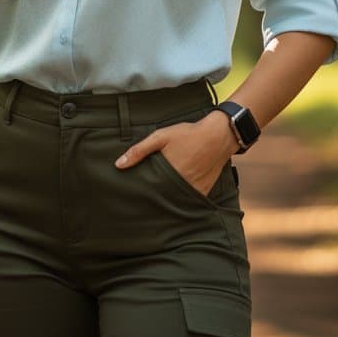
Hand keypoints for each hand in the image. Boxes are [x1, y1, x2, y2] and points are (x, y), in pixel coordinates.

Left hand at [114, 111, 238, 195]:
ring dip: (166, 200)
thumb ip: (139, 151)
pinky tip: (174, 195)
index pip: (149, 192)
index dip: (140, 195)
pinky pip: (188, 200)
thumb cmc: (188, 134)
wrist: (218, 135)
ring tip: (155, 200)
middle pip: (161, 198)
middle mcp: (180, 186)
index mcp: (168, 174)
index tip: (131, 197)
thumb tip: (119, 165)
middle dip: (151, 199)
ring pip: (174, 201)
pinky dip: (181, 199)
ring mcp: (193, 191)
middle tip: (140, 202)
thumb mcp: (160, 137)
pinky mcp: (202, 192)